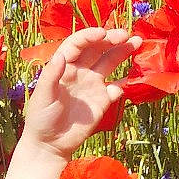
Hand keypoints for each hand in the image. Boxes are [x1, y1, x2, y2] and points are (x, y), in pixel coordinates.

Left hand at [20, 26, 141, 159]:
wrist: (50, 145)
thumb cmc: (40, 119)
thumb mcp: (42, 96)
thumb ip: (51, 76)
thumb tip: (61, 55)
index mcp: (64, 66)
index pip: (78, 44)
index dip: (90, 36)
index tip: (104, 33)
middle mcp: (79, 71)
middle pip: (97, 49)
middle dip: (112, 39)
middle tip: (127, 35)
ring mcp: (92, 85)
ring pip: (109, 63)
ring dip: (123, 52)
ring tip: (137, 43)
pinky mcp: (102, 100)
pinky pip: (116, 87)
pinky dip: (125, 82)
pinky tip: (133, 77)